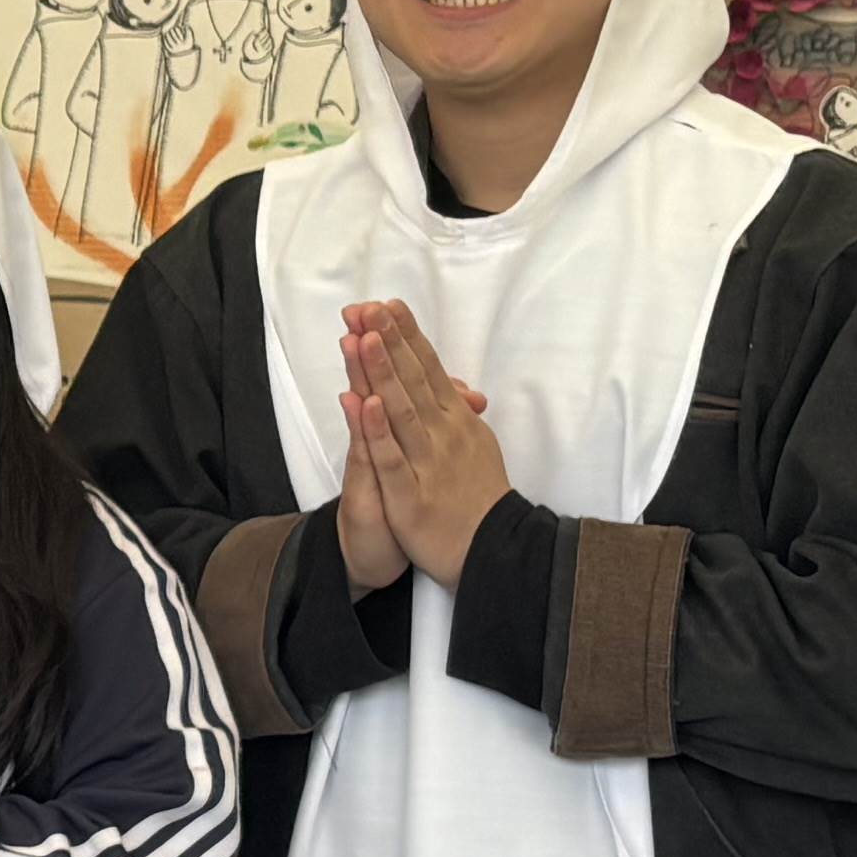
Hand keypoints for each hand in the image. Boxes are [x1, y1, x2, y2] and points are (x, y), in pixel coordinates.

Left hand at [339, 300, 507, 589]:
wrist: (491, 552)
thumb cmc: (478, 498)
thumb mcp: (476, 446)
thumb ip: (462, 415)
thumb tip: (462, 389)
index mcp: (455, 421)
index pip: (429, 369)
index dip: (407, 336)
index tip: (388, 304)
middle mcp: (443, 434)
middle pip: (413, 380)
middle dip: (389, 341)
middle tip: (370, 305)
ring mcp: (426, 463)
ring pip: (401, 410)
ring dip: (382, 372)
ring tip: (365, 337)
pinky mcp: (409, 496)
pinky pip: (391, 459)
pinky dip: (377, 431)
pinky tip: (365, 404)